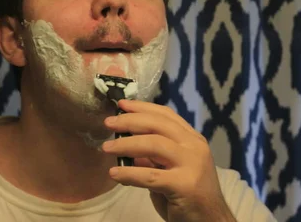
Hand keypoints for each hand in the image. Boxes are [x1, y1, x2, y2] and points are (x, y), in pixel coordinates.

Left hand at [102, 100, 235, 221]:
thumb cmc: (189, 196)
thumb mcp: (171, 170)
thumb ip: (154, 157)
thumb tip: (127, 145)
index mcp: (193, 139)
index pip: (166, 115)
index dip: (142, 107)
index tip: (121, 105)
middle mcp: (194, 147)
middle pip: (157, 125)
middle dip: (129, 121)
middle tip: (108, 123)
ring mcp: (191, 164)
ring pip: (153, 145)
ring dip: (125, 144)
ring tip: (107, 148)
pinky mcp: (184, 185)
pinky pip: (150, 176)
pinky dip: (129, 173)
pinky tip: (114, 174)